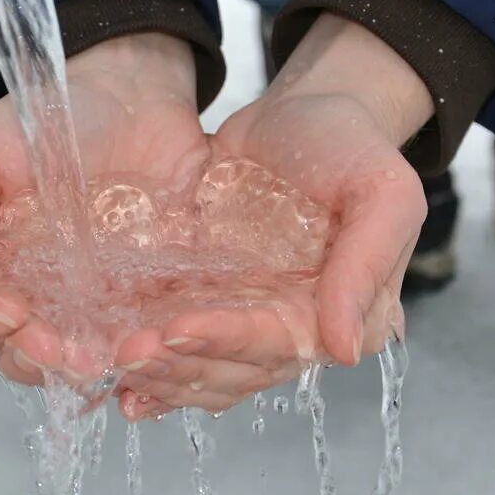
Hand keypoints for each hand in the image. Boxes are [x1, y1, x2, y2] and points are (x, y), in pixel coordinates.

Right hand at [0, 33, 208, 383]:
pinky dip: (146, 354)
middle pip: (23, 356)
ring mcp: (99, 301)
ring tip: (102, 359)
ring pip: (83, 361)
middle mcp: (40, 296)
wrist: (133, 86)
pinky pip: (147, 341)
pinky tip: (150, 349)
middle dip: (34, 359)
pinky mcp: (153, 296)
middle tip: (56, 347)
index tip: (6, 309)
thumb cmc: (46, 116)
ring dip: (86, 368)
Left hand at [117, 14, 431, 419]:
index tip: (181, 328)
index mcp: (343, 314)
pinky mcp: (208, 300)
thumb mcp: (382, 192)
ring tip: (113, 363)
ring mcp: (247, 318)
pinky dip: (149, 370)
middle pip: (233, 371)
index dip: (229, 341)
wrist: (303, 112)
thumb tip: (346, 350)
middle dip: (180, 365)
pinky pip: (179, 346)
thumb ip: (366, 264)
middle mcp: (293, 328)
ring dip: (158, 375)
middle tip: (129, 352)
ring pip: (201, 370)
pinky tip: (112, 381)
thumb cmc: (351, 145)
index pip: (281, 345)